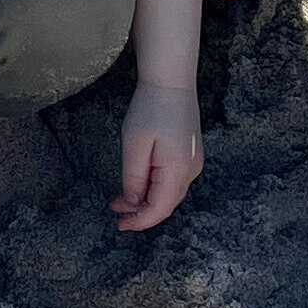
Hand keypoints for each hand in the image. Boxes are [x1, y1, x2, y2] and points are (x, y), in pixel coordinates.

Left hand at [113, 78, 202, 231]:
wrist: (172, 82)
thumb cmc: (151, 109)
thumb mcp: (134, 145)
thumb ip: (133, 179)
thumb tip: (132, 203)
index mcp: (178, 170)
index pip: (159, 209)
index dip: (139, 221)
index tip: (119, 225)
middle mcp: (191, 171)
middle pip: (165, 204)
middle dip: (139, 212)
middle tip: (114, 211)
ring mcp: (192, 164)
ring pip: (168, 194)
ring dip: (145, 200)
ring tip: (119, 198)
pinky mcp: (189, 156)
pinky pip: (171, 181)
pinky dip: (153, 187)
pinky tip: (137, 183)